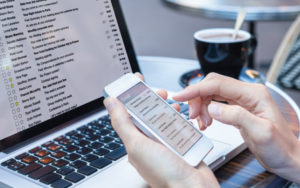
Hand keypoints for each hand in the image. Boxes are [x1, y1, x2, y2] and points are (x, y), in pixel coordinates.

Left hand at [104, 73, 218, 187]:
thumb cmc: (165, 174)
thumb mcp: (137, 145)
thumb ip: (123, 123)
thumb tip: (110, 103)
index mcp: (135, 142)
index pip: (128, 114)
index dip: (131, 96)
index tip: (135, 82)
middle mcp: (149, 142)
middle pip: (147, 113)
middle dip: (152, 100)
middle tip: (159, 92)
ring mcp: (165, 142)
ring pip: (163, 117)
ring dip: (167, 107)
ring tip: (172, 103)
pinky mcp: (180, 143)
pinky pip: (178, 125)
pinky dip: (180, 118)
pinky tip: (182, 115)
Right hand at [173, 73, 299, 182]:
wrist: (288, 157)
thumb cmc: (280, 147)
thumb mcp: (261, 133)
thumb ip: (236, 116)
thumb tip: (213, 108)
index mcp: (253, 94)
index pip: (217, 84)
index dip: (196, 89)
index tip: (181, 95)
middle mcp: (246, 93)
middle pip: (212, 85)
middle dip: (197, 98)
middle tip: (192, 115)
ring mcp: (241, 101)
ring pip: (211, 94)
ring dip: (201, 106)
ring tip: (201, 122)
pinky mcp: (237, 109)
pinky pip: (215, 103)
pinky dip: (206, 111)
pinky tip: (206, 122)